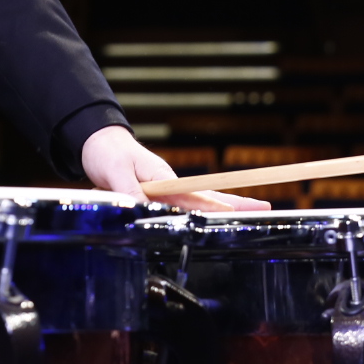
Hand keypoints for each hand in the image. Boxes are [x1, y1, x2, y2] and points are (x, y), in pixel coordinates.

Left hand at [81, 126, 271, 212]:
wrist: (97, 142)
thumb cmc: (107, 153)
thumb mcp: (115, 173)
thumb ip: (130, 193)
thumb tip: (144, 212)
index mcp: (165, 178)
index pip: (196, 195)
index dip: (217, 205)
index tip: (239, 210)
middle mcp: (170, 185)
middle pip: (208, 197)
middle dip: (236, 204)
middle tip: (267, 207)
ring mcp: (164, 192)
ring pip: (197, 204)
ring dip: (222, 210)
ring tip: (248, 215)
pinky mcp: (154, 198)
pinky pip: (177, 209)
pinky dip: (197, 215)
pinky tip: (210, 221)